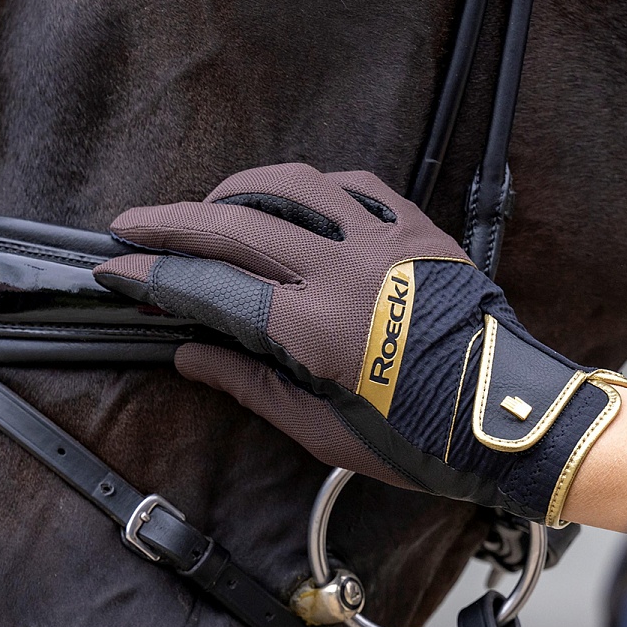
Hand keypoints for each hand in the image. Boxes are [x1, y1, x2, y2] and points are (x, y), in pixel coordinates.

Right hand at [94, 163, 626, 524]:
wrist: (512, 419)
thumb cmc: (423, 440)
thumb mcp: (325, 433)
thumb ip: (252, 386)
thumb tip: (190, 358)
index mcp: (312, 329)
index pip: (209, 288)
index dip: (152, 277)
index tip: (114, 271)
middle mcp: (340, 272)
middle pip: (234, 224)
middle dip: (170, 222)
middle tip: (130, 226)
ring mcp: (381, 242)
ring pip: (290, 187)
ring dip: (237, 189)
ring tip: (207, 206)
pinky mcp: (416, 231)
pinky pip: (351, 186)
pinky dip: (309, 187)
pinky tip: (293, 200)